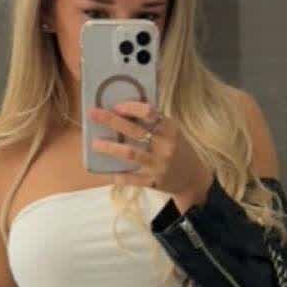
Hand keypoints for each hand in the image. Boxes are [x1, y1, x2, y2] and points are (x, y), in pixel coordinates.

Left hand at [87, 99, 211, 206]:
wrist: (193, 179)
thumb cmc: (178, 150)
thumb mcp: (173, 132)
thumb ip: (155, 123)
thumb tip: (126, 108)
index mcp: (170, 129)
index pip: (150, 112)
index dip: (131, 108)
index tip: (116, 105)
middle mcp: (165, 145)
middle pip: (135, 130)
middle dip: (111, 121)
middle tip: (93, 114)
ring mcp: (160, 164)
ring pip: (131, 153)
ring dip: (111, 148)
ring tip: (95, 144)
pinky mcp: (155, 181)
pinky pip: (133, 179)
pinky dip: (120, 176)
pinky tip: (108, 173)